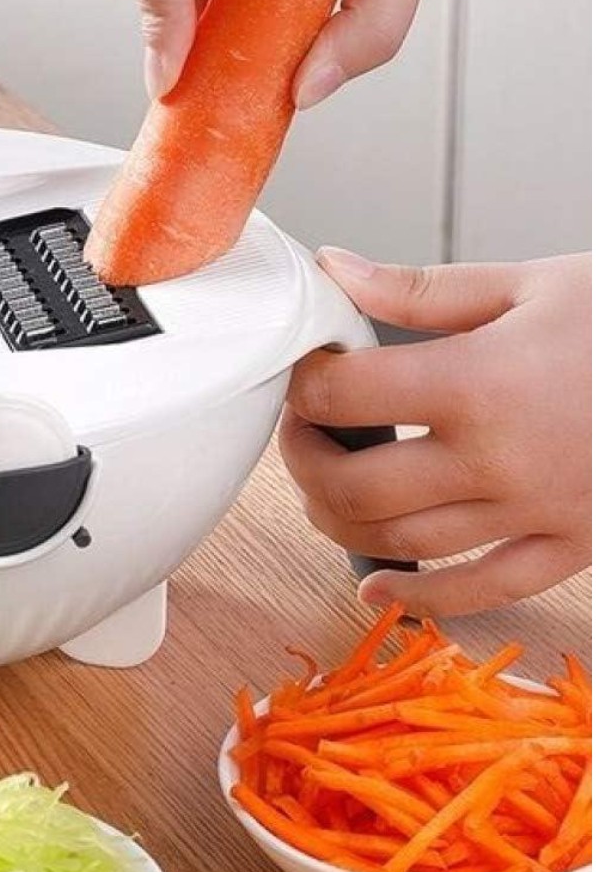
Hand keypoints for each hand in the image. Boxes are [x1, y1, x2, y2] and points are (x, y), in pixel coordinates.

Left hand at [279, 249, 591, 616]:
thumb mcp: (527, 284)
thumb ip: (419, 289)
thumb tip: (336, 271)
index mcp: (481, 383)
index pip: (346, 396)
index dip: (307, 384)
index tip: (308, 372)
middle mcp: (499, 460)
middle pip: (354, 487)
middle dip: (305, 460)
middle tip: (303, 431)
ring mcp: (535, 514)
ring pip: (400, 543)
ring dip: (339, 521)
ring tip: (324, 489)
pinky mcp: (570, 546)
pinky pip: (481, 591)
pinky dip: (421, 600)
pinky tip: (379, 590)